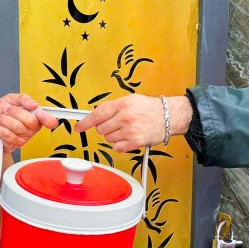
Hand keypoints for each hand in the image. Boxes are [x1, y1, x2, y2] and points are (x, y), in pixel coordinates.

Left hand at [0, 93, 58, 153]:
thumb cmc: (2, 113)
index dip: (48, 118)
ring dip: (4, 119)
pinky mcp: (15, 144)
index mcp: (35, 116)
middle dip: (14, 112)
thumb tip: (33, 103)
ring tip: (2, 119)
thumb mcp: (11, 99)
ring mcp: (24, 137)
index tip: (40, 113)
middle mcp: (32, 128)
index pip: (51, 121)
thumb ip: (23, 98)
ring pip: (17, 127)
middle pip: (30, 120)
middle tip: (8, 111)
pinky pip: (8, 135)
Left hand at [75, 94, 191, 152]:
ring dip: (114, 136)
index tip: (79, 127)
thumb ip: (113, 107)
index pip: (98, 114)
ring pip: (108, 139)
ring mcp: (130, 131)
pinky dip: (120, 144)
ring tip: (126, 130)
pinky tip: (128, 137)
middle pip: (101, 129)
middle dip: (106, 127)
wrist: (168, 117)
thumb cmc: (150, 108)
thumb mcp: (130, 100)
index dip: (85, 122)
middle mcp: (125, 118)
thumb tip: (96, 116)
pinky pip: (117, 147)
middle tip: (116, 124)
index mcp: (123, 105)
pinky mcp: (135, 142)